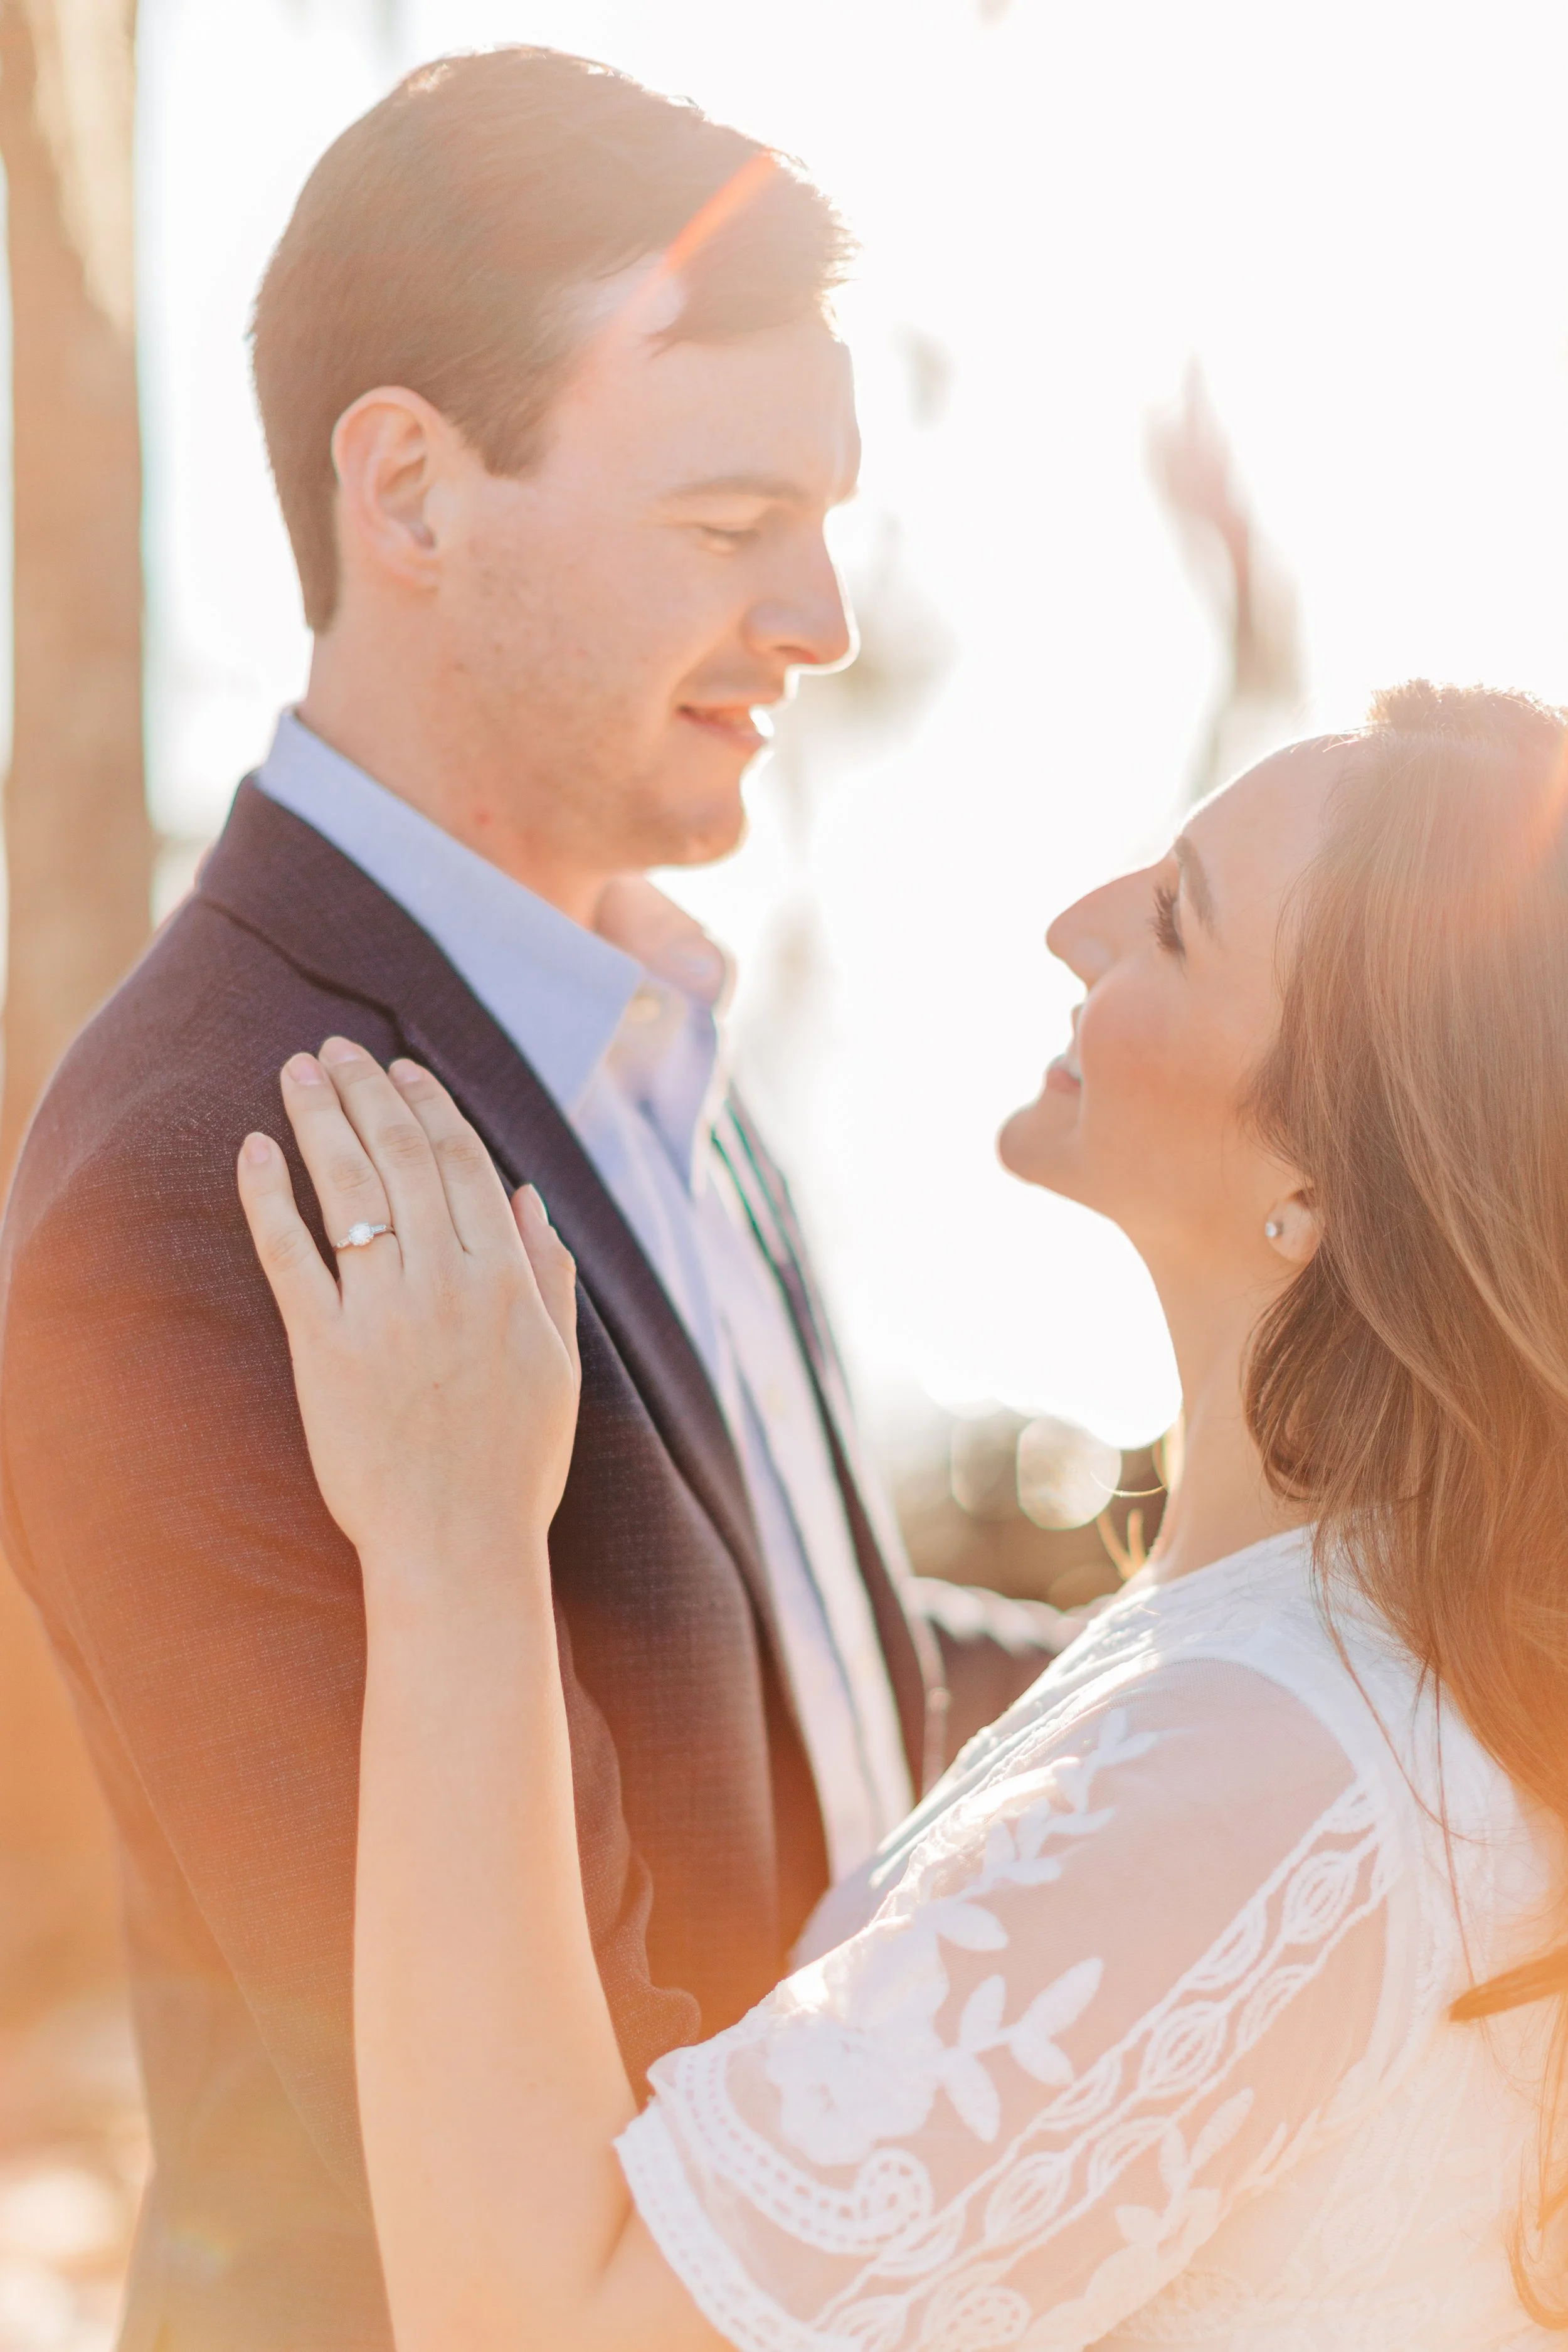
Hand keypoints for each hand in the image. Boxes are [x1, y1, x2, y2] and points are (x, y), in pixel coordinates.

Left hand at [235, 1040, 579, 1600]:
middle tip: (338, 1049)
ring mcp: (383, 1316)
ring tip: (297, 1072)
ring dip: (319, 1121)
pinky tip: (254, 1152)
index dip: (431, 1107)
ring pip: (348, 1191)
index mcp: (507, 1283)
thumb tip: (530, 1196)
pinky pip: (290, 1258)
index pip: (464, 1165)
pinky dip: (269, 1199)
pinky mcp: (325, 1352)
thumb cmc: (515, 1466)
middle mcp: (446, 1284)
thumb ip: (549, 1276)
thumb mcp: (559, 1366)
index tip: (402, 1068)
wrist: (458, 1548)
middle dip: (368, 1093)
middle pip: (402, 1160)